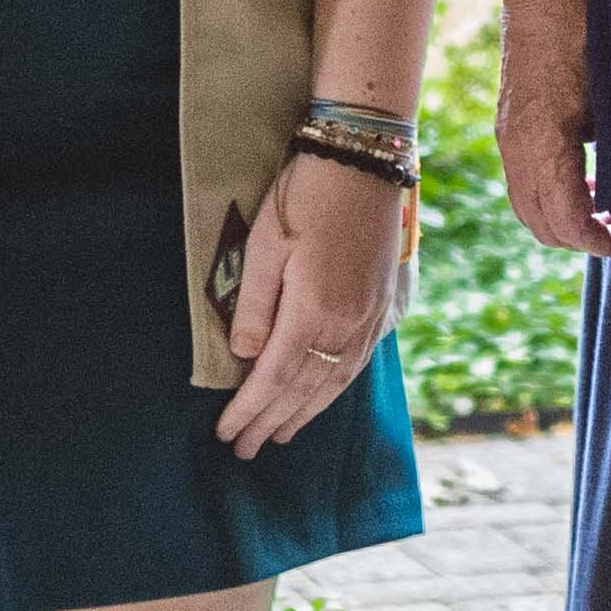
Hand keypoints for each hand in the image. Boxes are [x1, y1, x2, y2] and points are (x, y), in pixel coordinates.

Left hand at [220, 157, 415, 454]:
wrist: (364, 161)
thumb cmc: (305, 197)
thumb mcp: (265, 246)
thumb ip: (255, 307)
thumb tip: (244, 357)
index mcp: (314, 313)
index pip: (274, 378)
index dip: (249, 409)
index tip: (226, 433)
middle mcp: (347, 325)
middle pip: (304, 388)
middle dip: (272, 421)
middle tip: (246, 449)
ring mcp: (371, 317)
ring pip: (335, 381)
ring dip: (305, 412)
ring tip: (281, 433)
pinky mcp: (384, 304)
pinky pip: (358, 362)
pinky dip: (336, 388)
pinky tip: (325, 395)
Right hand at [500, 0, 610, 257]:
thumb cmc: (584, 23)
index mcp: (543, 138)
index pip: (566, 216)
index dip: (599, 240)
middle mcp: (516, 144)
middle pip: (539, 223)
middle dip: (580, 240)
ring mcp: (506, 134)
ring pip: (524, 206)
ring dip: (562, 221)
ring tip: (604, 214)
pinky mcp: (507, 124)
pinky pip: (521, 182)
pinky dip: (549, 197)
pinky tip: (585, 180)